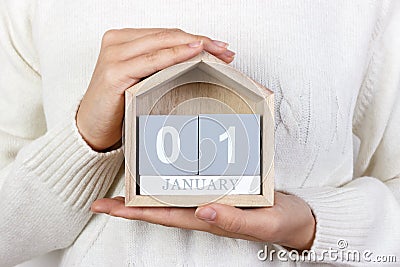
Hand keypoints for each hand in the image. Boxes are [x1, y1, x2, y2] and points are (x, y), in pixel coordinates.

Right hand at [77, 28, 234, 150]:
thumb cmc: (116, 104)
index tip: (218, 47)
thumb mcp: (141, 78)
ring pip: (162, 43)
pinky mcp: (115, 72)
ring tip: (216, 52)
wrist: (91, 127)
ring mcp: (115, 55)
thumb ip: (160, 66)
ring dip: (194, 46)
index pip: (167, 34)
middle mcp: (118, 43)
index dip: (195, 38)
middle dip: (201, 41)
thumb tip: (195, 61)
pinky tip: (192, 53)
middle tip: (224, 50)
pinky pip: (152, 60)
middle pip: (168, 35)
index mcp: (124, 40)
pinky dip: (175, 55)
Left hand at [91, 192, 315, 250]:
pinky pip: (191, 184)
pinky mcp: (222, 189)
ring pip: (172, 195)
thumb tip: (203, 210)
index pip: (165, 215)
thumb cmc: (283, 222)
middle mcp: (204, 210)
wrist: (299, 219)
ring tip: (125, 179)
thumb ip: (235, 220)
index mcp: (209, 218)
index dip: (135, 212)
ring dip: (147, 189)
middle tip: (102, 198)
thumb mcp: (264, 222)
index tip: (108, 208)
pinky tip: (166, 167)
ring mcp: (211, 200)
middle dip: (131, 204)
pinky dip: (173, 177)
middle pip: (160, 206)